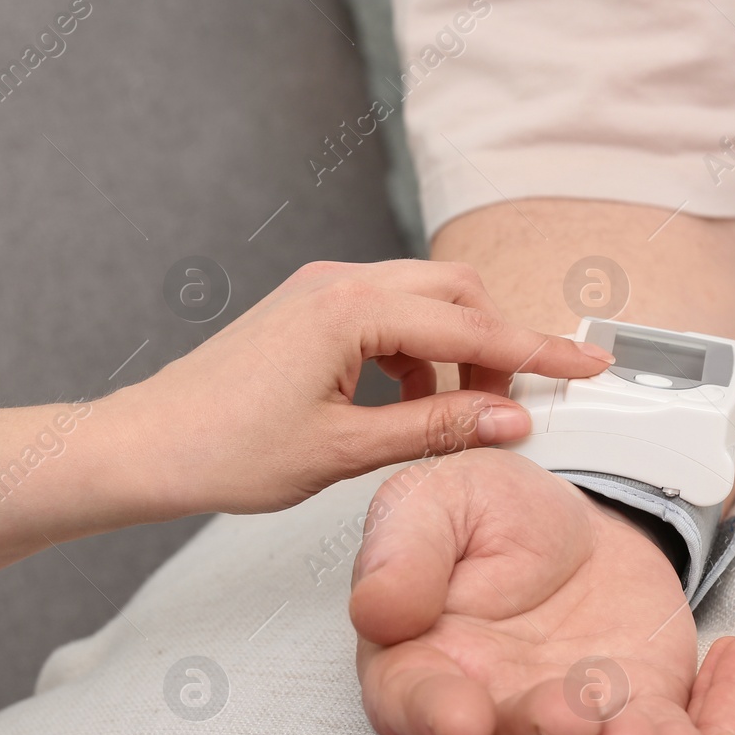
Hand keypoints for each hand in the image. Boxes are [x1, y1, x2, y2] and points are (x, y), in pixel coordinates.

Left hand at [130, 259, 612, 516]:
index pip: (472, 326)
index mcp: (351, 310)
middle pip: (457, 295)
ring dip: (455, 353)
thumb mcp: (345, 451)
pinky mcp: (310, 309)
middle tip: (514, 408)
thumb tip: (510, 422)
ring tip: (458, 419)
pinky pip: (389, 316)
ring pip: (424, 302)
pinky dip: (417, 355)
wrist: (146, 446)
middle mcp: (339, 283)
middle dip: (497, 347)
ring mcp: (322, 291)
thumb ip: (436, 431)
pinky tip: (412, 406)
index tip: (589, 366)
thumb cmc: (224, 450)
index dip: (538, 352)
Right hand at [350, 448, 704, 734]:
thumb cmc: (489, 514)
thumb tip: (376, 608)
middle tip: (568, 715)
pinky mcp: (628, 720)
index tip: (463, 716)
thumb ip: (405, 551)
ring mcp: (559, 726)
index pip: (409, 702)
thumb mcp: (436, 502)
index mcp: (415, 664)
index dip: (433, 715)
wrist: (576, 523)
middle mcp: (483, 712)